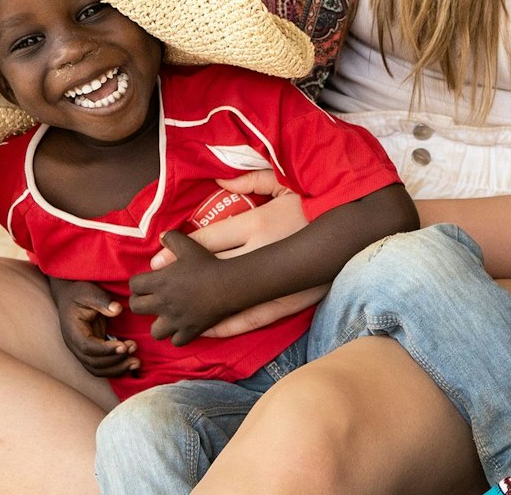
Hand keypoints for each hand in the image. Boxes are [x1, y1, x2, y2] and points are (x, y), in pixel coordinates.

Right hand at [49, 278, 139, 377]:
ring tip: (136, 362)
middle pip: (93, 362)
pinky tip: (131, 363)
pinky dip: (116, 368)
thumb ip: (102, 301)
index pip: (87, 346)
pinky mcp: (92, 351)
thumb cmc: (80, 293)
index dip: (106, 349)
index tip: (124, 346)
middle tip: (134, 349)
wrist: (70, 296)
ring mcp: (82, 350)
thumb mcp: (89, 292)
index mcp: (73, 331)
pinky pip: (102, 367)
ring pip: (97, 369)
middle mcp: (75, 345)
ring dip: (117, 368)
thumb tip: (117, 310)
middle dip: (115, 360)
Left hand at [130, 232, 239, 345]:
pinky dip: (178, 336)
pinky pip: (176, 341)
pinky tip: (184, 327)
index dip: (138, 283)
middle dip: (141, 303)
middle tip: (152, 299)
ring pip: (154, 331)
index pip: (133, 285)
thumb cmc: (208, 264)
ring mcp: (175, 319)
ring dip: (159, 325)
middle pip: (136, 308)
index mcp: (159, 282)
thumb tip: (161, 235)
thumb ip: (172, 239)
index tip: (147, 282)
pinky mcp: (189, 330)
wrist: (229, 285)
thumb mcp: (189, 246)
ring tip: (167, 317)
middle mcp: (162, 302)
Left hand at [147, 180, 323, 336]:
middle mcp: (262, 252)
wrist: (355, 232)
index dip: (179, 252)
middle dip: (179, 280)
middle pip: (210, 269)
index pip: (208, 239)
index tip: (156, 262)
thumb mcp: (287, 186)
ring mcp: (275, 280)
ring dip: (197, 305)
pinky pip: (250, 318)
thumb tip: (220, 181)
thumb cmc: (319, 206)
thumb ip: (253, 180)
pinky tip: (206, 330)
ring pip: (226, 296)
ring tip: (171, 313)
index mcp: (259, 223)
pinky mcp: (288, 299)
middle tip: (155, 290)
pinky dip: (225, 326)